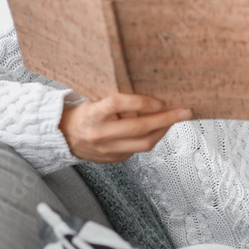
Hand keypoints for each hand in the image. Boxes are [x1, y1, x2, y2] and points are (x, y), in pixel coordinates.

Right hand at [58, 92, 190, 162]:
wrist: (65, 137)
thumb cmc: (84, 113)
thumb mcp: (95, 100)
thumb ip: (116, 99)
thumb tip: (148, 90)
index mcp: (93, 114)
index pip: (118, 105)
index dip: (140, 102)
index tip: (159, 101)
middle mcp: (100, 134)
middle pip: (138, 128)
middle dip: (166, 119)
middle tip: (184, 112)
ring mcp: (108, 149)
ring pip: (143, 143)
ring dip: (164, 131)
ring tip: (175, 120)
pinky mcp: (115, 159)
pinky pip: (139, 149)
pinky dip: (153, 138)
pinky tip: (160, 129)